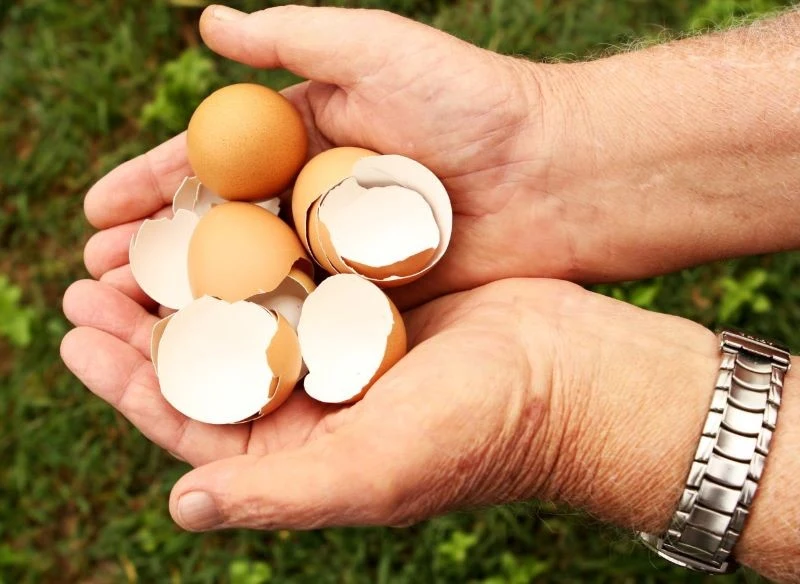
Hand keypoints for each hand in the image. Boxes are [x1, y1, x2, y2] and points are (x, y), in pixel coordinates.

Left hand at [61, 275, 799, 580]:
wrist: (567, 372)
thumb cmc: (478, 431)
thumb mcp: (375, 471)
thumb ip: (279, 492)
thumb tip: (182, 507)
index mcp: (303, 454)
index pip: (192, 424)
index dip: (127, 384)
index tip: (79, 336)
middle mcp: (314, 403)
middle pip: (206, 363)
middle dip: (142, 326)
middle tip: (87, 280)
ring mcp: (339, 347)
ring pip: (243, 312)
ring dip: (187, 281)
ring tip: (131, 245)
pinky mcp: (367, 301)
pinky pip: (295, 272)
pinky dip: (252, 250)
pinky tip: (218, 218)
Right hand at [82, 5, 553, 308]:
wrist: (555, 176)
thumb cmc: (470, 104)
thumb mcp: (375, 49)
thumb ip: (293, 34)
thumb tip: (205, 21)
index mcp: (307, 138)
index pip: (210, 164)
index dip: (149, 185)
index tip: (94, 212)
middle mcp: (315, 198)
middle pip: (219, 231)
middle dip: (153, 253)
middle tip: (93, 279)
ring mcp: (342, 253)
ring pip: (253, 282)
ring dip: (191, 303)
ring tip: (130, 321)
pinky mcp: (375, 297)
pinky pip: (306, 317)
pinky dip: (259, 333)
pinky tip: (213, 353)